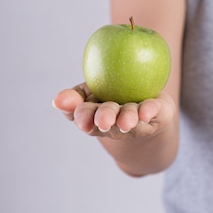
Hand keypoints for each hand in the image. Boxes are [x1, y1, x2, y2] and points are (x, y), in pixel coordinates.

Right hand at [53, 82, 175, 139]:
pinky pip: (152, 111)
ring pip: (128, 119)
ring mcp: (134, 120)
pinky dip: (148, 111)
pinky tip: (146, 112)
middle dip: (103, 120)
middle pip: (105, 122)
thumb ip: (76, 94)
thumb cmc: (114, 95)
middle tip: (103, 121)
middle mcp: (113, 122)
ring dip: (127, 119)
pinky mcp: (155, 113)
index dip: (79, 116)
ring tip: (126, 121)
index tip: (78, 117)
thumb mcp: (91, 90)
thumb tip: (57, 100)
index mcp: (93, 115)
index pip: (81, 117)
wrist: (150, 107)